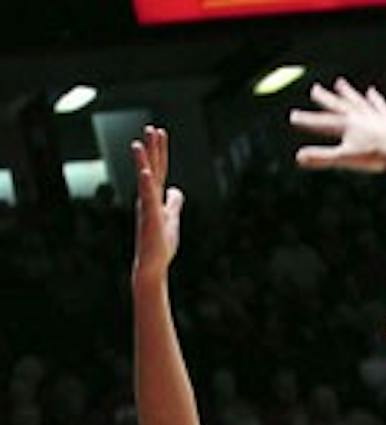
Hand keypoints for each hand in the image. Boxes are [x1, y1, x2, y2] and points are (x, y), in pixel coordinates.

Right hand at [131, 126, 183, 281]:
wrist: (152, 266)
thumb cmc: (160, 245)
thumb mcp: (172, 219)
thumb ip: (174, 203)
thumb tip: (177, 190)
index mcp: (155, 198)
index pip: (159, 170)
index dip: (160, 152)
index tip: (160, 132)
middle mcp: (149, 200)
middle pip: (152, 170)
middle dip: (152, 149)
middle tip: (151, 128)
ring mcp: (148, 209)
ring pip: (145, 182)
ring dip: (142, 163)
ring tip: (138, 144)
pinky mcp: (150, 220)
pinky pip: (148, 200)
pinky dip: (147, 186)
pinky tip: (146, 173)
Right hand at [291, 80, 385, 173]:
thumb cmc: (372, 156)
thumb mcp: (343, 158)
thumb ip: (321, 157)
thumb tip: (299, 158)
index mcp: (346, 125)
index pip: (321, 122)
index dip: (307, 121)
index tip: (294, 117)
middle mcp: (358, 116)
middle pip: (338, 105)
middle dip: (325, 99)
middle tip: (315, 90)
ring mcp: (373, 116)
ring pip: (356, 101)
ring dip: (347, 93)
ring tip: (340, 84)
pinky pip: (379, 106)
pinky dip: (375, 99)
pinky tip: (372, 92)